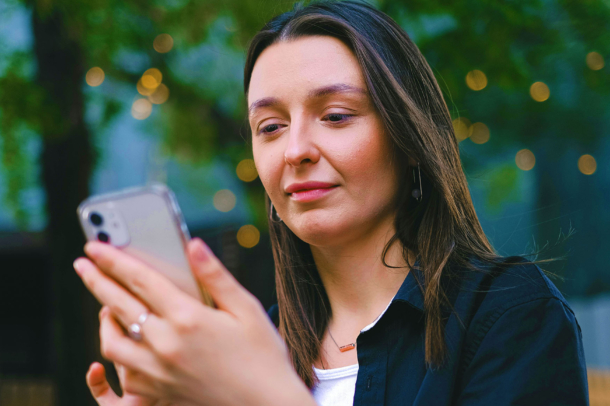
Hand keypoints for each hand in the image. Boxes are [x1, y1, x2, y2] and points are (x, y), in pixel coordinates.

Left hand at [74, 238, 314, 405]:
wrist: (266, 405)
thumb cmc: (262, 355)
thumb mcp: (246, 308)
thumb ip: (215, 276)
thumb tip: (192, 245)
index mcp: (188, 319)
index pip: (141, 281)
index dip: (114, 260)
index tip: (94, 246)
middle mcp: (167, 345)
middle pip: (118, 306)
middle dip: (96, 280)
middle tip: (82, 264)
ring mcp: (159, 372)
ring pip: (112, 343)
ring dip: (103, 320)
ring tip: (105, 306)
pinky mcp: (159, 392)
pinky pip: (125, 371)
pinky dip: (119, 353)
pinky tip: (127, 342)